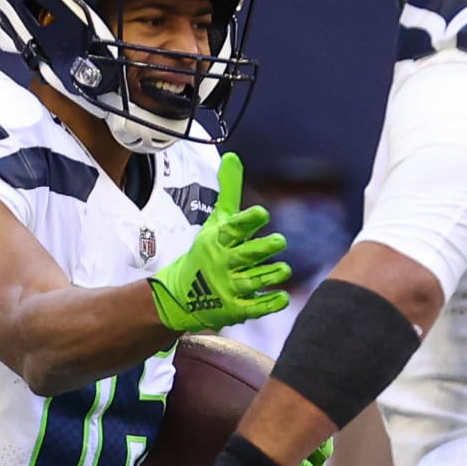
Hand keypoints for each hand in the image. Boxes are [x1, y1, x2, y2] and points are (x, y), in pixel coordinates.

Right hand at [148, 153, 290, 331]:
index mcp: (218, 240)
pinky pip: (253, 307)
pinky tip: (282, 298)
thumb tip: (233, 157)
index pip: (233, 228)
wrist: (183, 295)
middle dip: (262, 248)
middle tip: (280, 242)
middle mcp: (222, 263)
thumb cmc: (206, 251)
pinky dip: (268, 303)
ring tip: (283, 269)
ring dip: (270, 275)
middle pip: (245, 255)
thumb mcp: (216, 221)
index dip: (248, 221)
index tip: (262, 213)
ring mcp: (228, 287)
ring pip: (252, 281)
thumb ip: (229, 192)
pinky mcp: (234, 308)